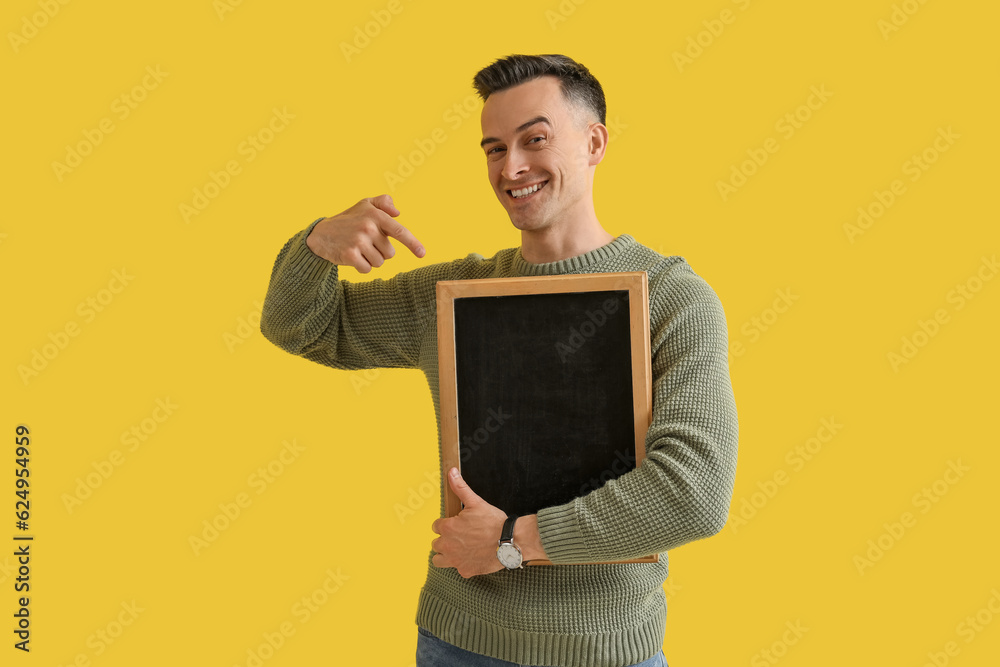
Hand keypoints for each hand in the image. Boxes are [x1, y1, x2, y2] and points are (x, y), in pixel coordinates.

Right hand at [306, 194, 424, 272]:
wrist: (321, 234)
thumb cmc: (348, 220)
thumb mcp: (364, 205)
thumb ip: (383, 203)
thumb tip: (398, 212)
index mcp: (375, 215)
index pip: (399, 231)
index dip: (413, 243)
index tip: (422, 254)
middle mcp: (368, 227)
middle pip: (390, 253)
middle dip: (380, 252)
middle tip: (365, 243)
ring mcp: (358, 241)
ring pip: (379, 262)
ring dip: (371, 260)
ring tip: (358, 249)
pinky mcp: (350, 254)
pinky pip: (367, 269)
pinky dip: (361, 267)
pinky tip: (352, 257)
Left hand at [430, 468, 507, 577]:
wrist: (510, 541)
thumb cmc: (493, 522)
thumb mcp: (475, 502)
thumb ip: (460, 487)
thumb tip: (451, 472)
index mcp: (448, 528)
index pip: (435, 526)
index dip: (445, 524)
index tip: (455, 525)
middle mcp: (447, 545)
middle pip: (436, 543)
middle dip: (445, 539)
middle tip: (459, 536)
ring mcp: (455, 560)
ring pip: (438, 560)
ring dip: (445, 555)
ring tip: (457, 549)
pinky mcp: (465, 570)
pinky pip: (457, 569)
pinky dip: (462, 564)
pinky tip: (472, 558)